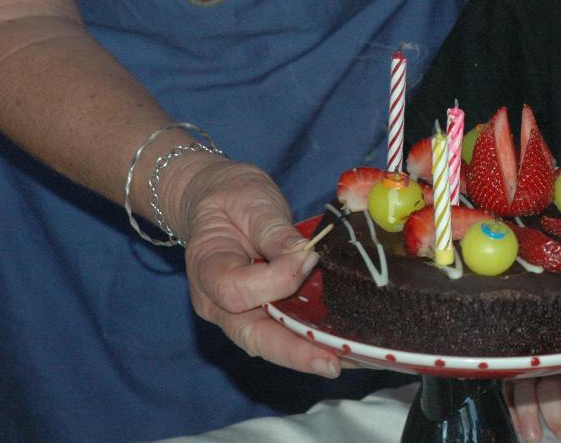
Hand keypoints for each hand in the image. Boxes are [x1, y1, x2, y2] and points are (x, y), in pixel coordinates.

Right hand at [173, 157, 343, 378]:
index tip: (308, 257)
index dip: (275, 280)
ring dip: (310, 354)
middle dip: (293, 352)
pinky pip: (284, 333)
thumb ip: (274, 231)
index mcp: (207, 270)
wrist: (216, 200)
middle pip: (252, 336)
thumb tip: (304, 256)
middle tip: (332, 363)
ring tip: (352, 359)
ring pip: (271, 343)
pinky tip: (346, 346)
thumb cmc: (231, 198)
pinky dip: (312, 342)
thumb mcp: (251, 201)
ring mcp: (239, 313)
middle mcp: (218, 304)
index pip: (236, 291)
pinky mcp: (263, 312)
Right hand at [507, 361, 560, 440]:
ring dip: (528, 415)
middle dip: (555, 416)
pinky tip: (519, 427)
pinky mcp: (517, 370)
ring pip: (525, 387)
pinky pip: (509, 388)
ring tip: (534, 438)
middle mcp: (557, 360)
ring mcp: (535, 364)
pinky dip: (512, 408)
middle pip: (549, 388)